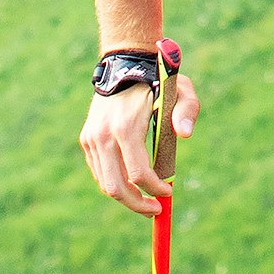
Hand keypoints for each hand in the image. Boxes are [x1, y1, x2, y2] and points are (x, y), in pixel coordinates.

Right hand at [79, 56, 192, 220]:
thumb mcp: (180, 89)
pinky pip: (100, 172)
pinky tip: (132, 182)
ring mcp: (91, 139)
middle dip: (137, 204)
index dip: (155, 189)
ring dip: (126, 197)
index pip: (138, 173)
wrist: (124, 63)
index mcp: (126, 127)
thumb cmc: (157, 81)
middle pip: (116, 187)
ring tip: (145, 200)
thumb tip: (185, 135)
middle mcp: (103, 136)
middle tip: (155, 210)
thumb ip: (186, 110)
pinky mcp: (87, 139)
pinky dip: (115, 182)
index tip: (169, 193)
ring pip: (105, 183)